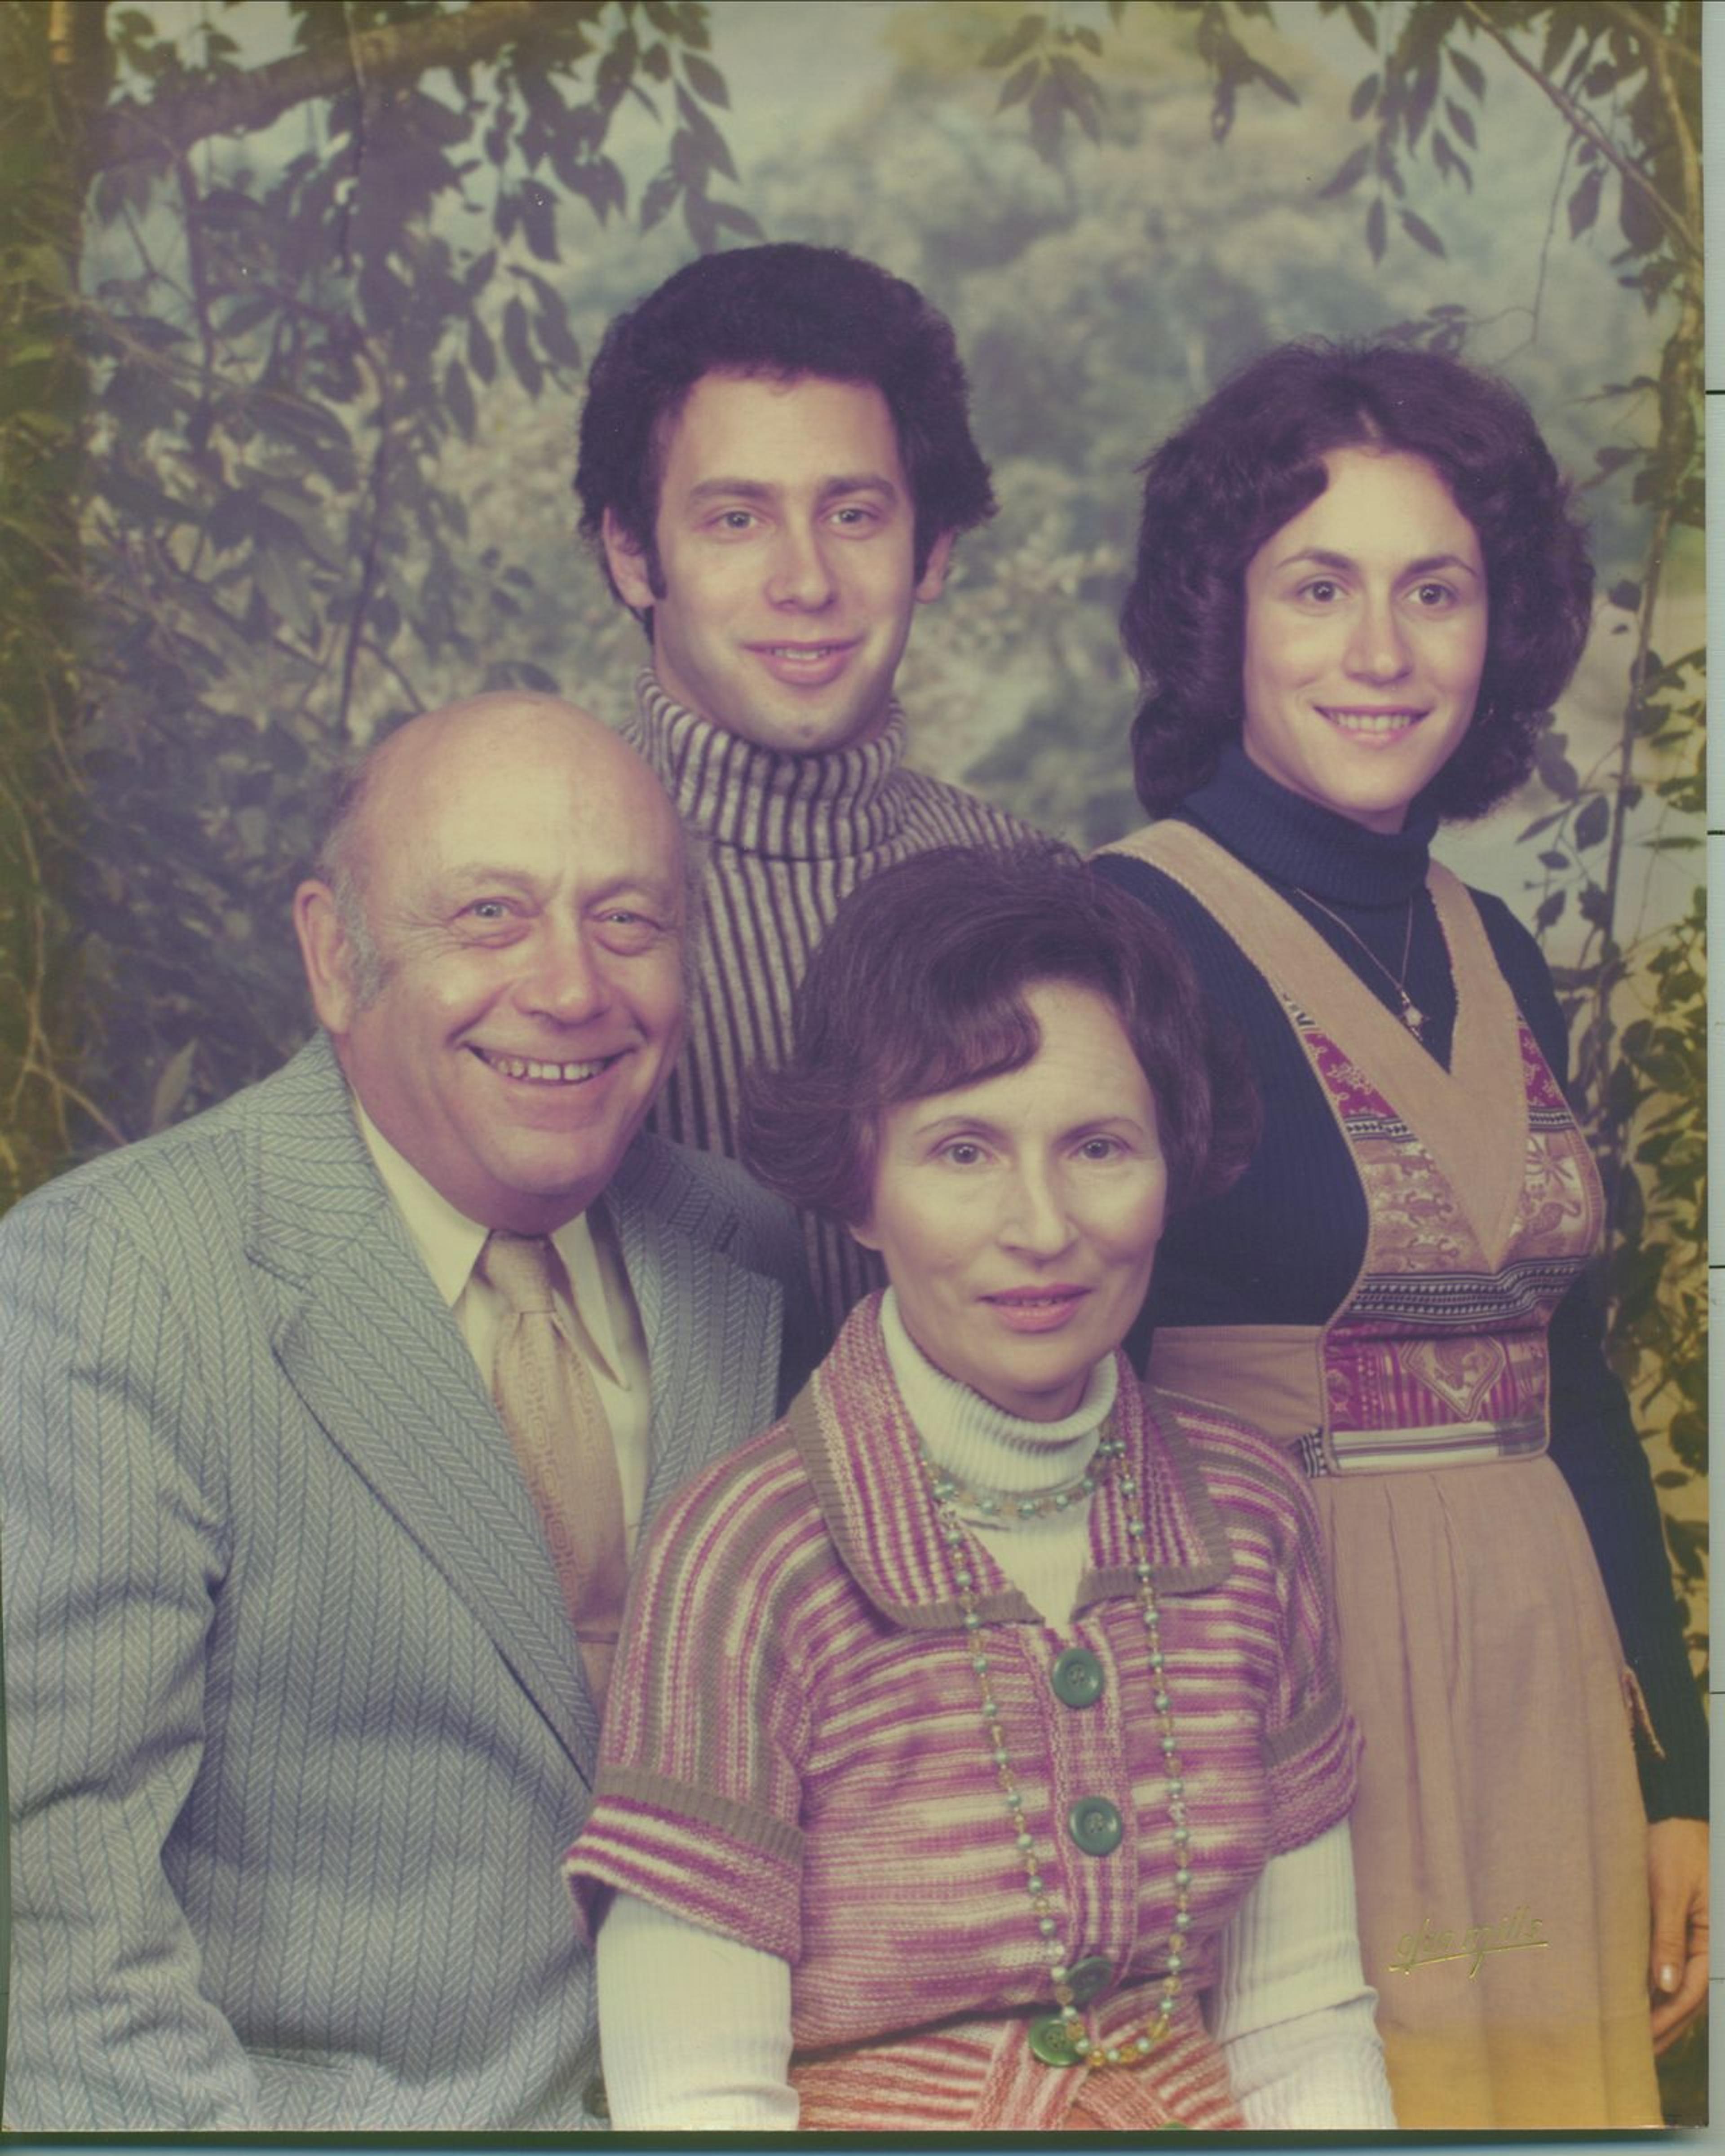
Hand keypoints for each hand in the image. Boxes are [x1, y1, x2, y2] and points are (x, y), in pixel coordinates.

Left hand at [1646, 1816, 1707, 2051]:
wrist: (1678, 1817)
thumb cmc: (1675, 1846)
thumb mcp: (1668, 1889)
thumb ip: (1667, 1937)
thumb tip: (1664, 1986)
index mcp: (1712, 1941)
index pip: (1688, 1993)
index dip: (1664, 2019)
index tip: (1639, 2039)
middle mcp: (1709, 1947)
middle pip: (1687, 2000)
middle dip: (1663, 2028)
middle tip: (1634, 2054)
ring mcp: (1699, 1942)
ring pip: (1683, 1990)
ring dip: (1663, 2016)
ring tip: (1636, 2041)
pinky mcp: (1686, 1933)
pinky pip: (1676, 1971)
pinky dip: (1662, 1993)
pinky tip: (1643, 2004)